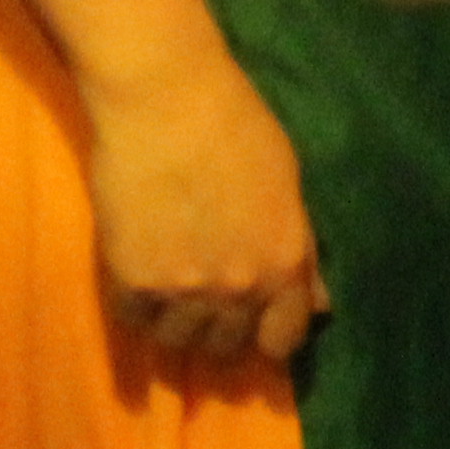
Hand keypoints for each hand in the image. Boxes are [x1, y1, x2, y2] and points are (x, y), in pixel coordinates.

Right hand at [82, 52, 321, 362]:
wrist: (165, 101)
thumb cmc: (237, 128)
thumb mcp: (288, 186)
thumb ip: (300, 250)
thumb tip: (317, 304)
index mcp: (283, 264)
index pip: (283, 339)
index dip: (272, 336)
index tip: (260, 326)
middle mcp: (237, 289)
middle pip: (226, 347)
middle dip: (223, 328)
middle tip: (211, 295)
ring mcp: (182, 291)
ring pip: (177, 341)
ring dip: (177, 321)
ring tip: (174, 284)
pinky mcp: (131, 281)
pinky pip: (135, 321)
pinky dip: (139, 306)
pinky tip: (143, 273)